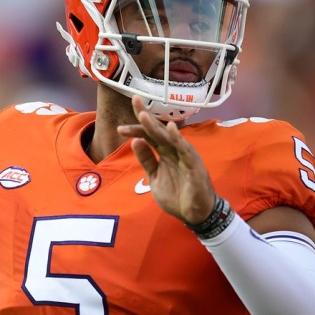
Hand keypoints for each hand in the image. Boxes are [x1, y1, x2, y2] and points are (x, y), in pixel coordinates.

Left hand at [117, 96, 215, 224]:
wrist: (195, 214)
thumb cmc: (177, 194)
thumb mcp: (155, 177)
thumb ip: (146, 160)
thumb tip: (135, 141)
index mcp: (164, 152)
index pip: (149, 136)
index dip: (136, 128)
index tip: (120, 127)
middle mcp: (174, 150)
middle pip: (158, 130)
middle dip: (145, 116)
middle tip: (134, 100)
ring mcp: (184, 156)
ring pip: (169, 137)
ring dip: (156, 126)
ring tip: (144, 115)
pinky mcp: (194, 165)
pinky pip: (185, 150)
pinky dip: (178, 139)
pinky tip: (170, 128)